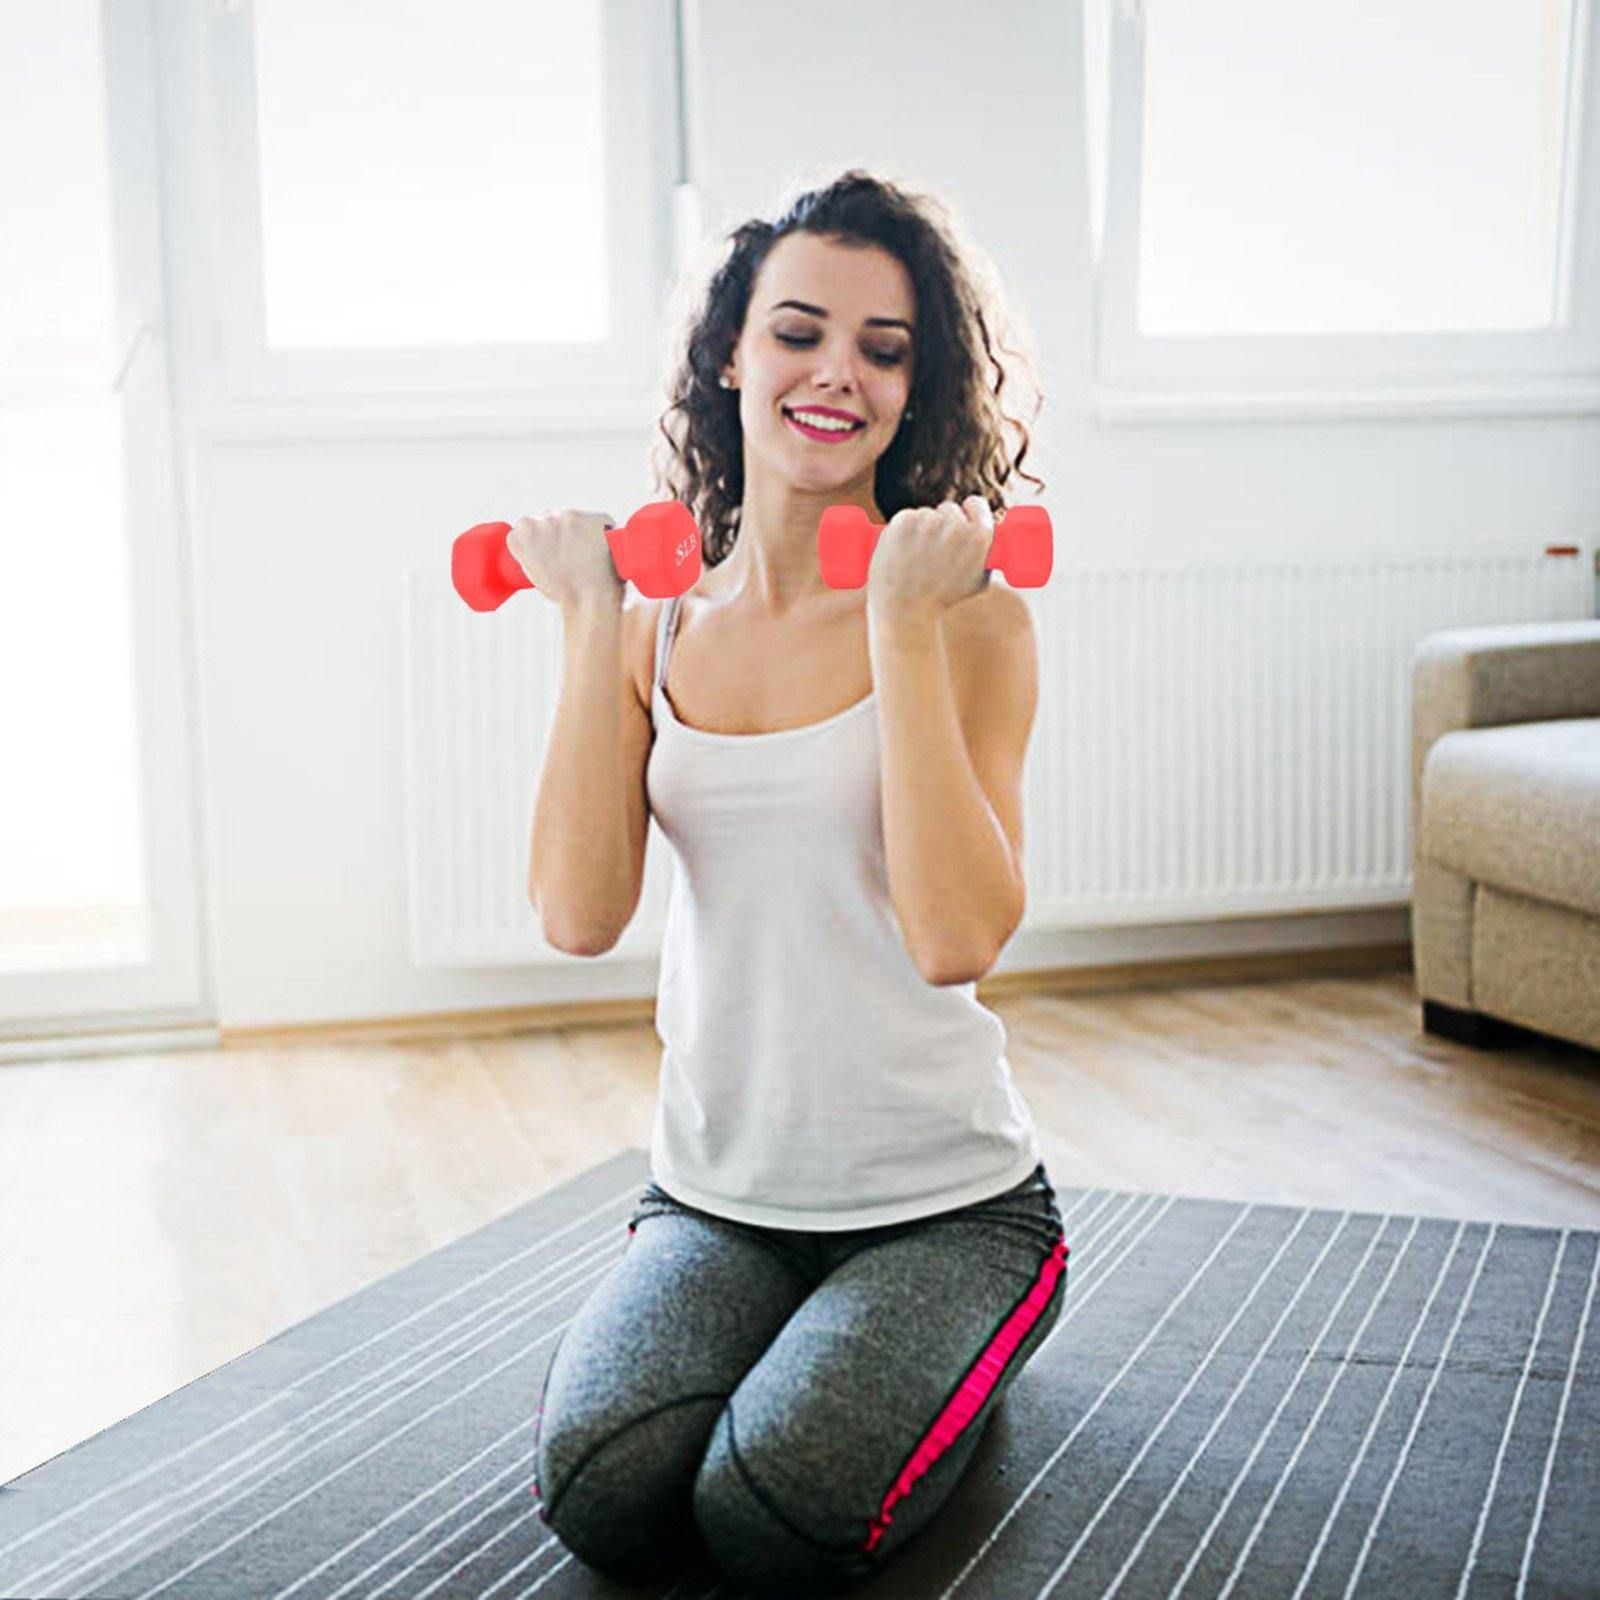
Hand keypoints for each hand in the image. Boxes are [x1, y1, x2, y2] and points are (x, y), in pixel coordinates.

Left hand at [865, 495, 994, 625]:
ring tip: (916, 558)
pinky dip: (903, 531)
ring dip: (922, 529)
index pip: (976, 504)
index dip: (969, 511)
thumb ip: (985, 555)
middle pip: (949, 509)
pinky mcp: (903, 522)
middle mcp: (955, 525)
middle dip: (943, 524)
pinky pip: (906, 517)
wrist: (906, 610)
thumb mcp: (978, 580)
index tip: (962, 518)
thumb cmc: (942, 599)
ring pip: (926, 515)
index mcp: (979, 536)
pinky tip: (903, 551)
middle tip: (935, 549)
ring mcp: (927, 521)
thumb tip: (991, 541)